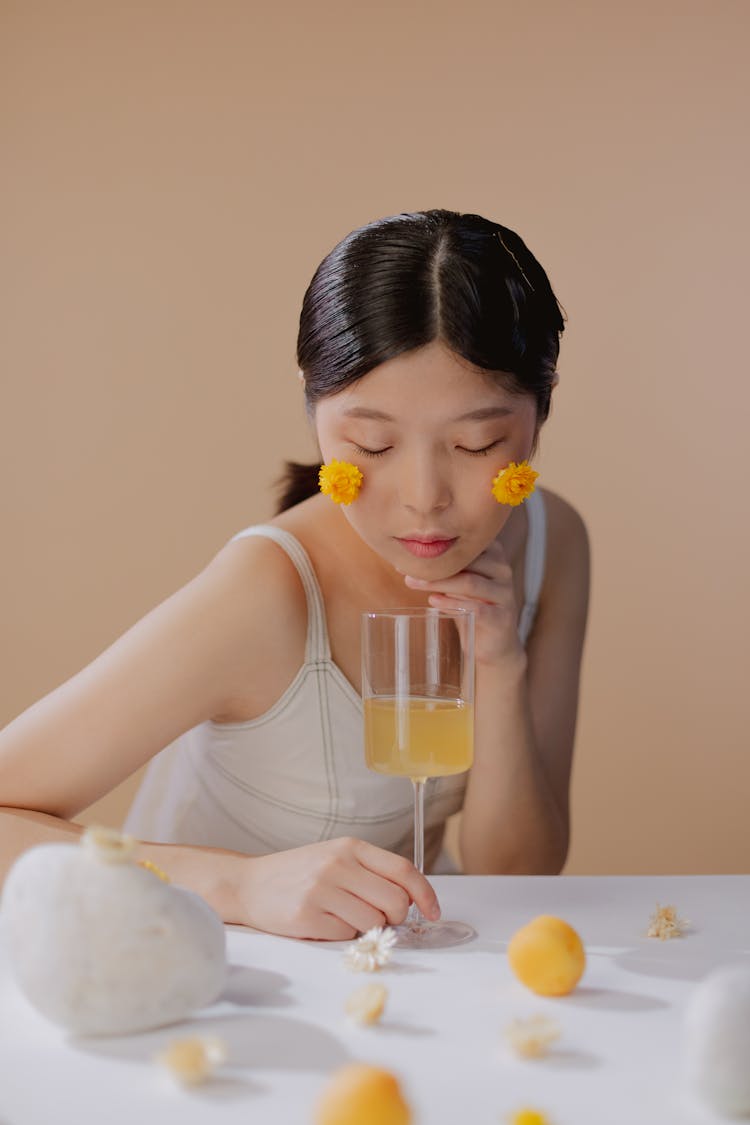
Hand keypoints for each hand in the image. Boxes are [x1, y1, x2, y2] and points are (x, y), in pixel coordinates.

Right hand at [238, 837, 440, 939]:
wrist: (249, 884)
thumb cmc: (300, 873)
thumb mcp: (336, 858)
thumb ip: (371, 872)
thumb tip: (411, 900)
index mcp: (350, 848)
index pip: (403, 870)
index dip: (425, 894)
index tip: (433, 912)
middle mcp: (338, 865)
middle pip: (394, 902)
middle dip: (394, 918)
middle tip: (378, 919)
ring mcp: (321, 891)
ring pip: (372, 923)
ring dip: (366, 929)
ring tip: (344, 917)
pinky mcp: (307, 917)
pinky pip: (345, 937)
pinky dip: (341, 936)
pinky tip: (324, 923)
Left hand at [404, 539, 524, 668]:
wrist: (495, 645)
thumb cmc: (472, 608)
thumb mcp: (458, 584)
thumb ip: (444, 570)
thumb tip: (407, 560)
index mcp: (493, 555)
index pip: (466, 542)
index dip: (438, 546)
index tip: (409, 552)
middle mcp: (502, 570)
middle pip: (466, 561)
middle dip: (434, 564)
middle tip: (405, 568)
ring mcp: (505, 594)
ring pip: (469, 583)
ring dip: (438, 582)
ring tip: (412, 583)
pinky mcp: (501, 618)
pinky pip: (476, 608)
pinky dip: (452, 604)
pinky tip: (434, 601)